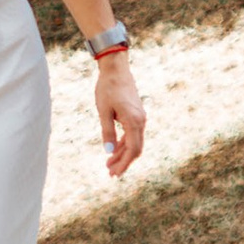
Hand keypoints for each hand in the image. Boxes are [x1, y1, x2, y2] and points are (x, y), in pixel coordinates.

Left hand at [96, 54, 144, 179]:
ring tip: (109, 165)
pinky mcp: (136, 114)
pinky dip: (123, 144)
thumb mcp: (103, 111)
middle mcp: (140, 121)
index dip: (124, 163)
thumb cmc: (107, 88)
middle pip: (135, 149)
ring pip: (133, 142)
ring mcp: (140, 118)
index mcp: (134, 121)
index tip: (115, 174)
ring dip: (122, 154)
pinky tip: (113, 150)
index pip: (133, 150)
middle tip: (110, 173)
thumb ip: (107, 131)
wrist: (116, 69)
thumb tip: (108, 152)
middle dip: (123, 162)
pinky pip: (132, 134)